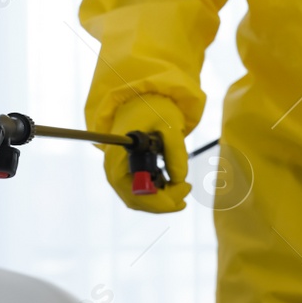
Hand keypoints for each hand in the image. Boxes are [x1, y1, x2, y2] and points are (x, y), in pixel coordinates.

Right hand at [104, 95, 190, 212]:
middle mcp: (114, 170)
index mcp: (118, 158)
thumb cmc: (152, 109)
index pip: (135, 193)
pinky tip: (175, 183)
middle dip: (164, 202)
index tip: (184, 187)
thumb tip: (181, 179)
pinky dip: (159, 193)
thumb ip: (176, 151)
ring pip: (140, 200)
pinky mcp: (127, 174)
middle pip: (137, 201)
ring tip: (183, 186)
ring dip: (163, 199)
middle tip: (187, 188)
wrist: (140, 101)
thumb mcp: (169, 124)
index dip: (160, 200)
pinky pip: (142, 193)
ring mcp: (119, 174)